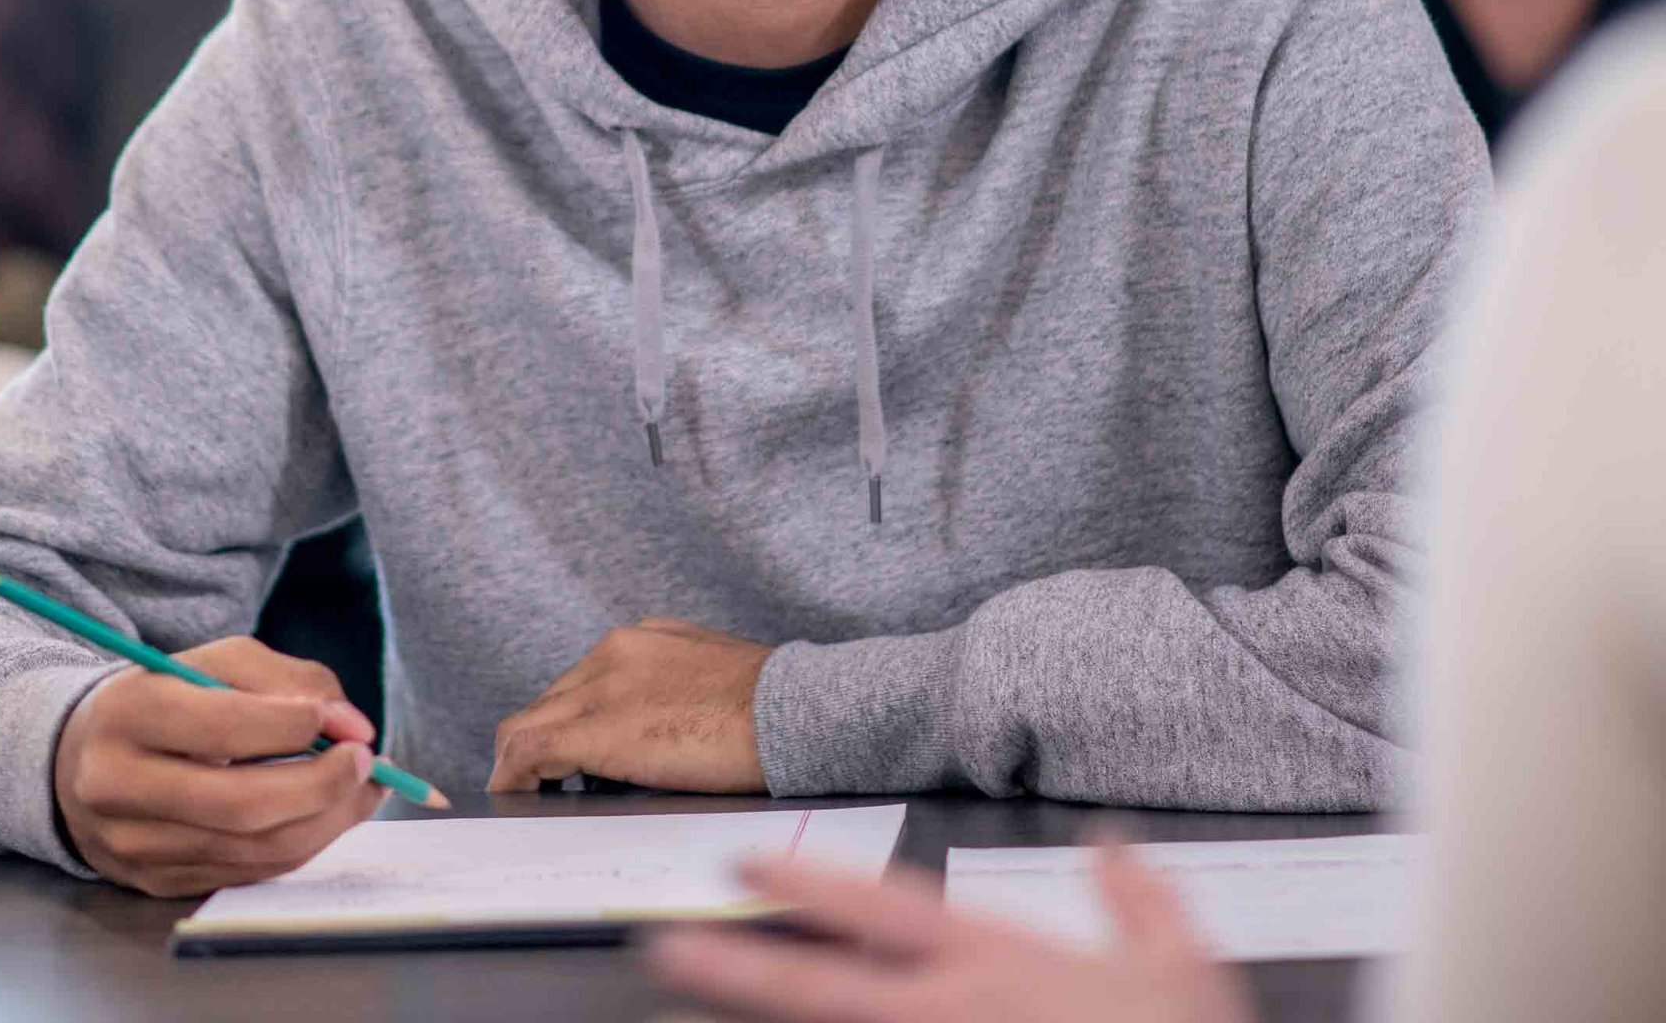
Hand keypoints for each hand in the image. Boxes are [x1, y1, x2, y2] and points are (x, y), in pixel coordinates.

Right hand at [53, 635, 382, 896]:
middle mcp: (119, 787)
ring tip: (364, 788)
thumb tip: (351, 725)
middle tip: (368, 762)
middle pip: (240, 805)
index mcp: (129, 714)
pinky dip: (300, 845)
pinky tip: (328, 813)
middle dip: (321, 786)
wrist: (84, 758)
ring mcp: (134, 846)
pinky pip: (246, 873)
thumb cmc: (167, 696)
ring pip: (251, 849)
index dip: (293, 729)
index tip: (348, 724)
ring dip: (325, 822)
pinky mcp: (155, 882)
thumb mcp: (218, 662)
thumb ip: (288, 680)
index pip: (222, 730)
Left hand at [488, 616, 769, 793]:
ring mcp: (604, 688)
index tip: (562, 755)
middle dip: (537, 744)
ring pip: (529, 724)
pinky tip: (513, 798)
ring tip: (523, 795)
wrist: (793, 710)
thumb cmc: (769, 704)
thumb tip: (655, 721)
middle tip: (538, 784)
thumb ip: (670, 684)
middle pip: (548, 702)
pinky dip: (513, 776)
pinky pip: (531, 751)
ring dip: (521, 762)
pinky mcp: (601, 730)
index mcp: (642, 639)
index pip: (579, 682)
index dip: (563, 722)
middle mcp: (614, 652)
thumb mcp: (709, 672)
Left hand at [649, 846, 1252, 1022]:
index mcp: (999, 969)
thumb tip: (1113, 840)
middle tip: (660, 949)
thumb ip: (1140, 899)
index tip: (741, 862)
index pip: (885, 912)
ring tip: (673, 1021)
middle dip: (736, 969)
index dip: (809, 884)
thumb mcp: (1184, 973)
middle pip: (823, 992)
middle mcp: (952, 1021)